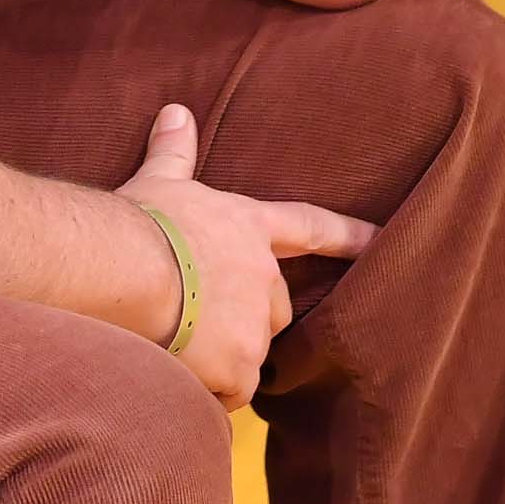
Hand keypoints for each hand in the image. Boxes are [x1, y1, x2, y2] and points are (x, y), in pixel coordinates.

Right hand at [115, 104, 377, 409]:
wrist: (121, 270)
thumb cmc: (140, 222)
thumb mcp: (159, 182)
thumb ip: (174, 151)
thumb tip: (176, 111)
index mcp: (250, 228)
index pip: (312, 228)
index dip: (349, 235)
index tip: (382, 239)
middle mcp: (263, 278)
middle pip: (273, 309)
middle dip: (245, 317)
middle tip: (199, 316)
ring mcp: (254, 327)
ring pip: (249, 355)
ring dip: (221, 357)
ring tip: (177, 343)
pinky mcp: (238, 369)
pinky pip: (230, 392)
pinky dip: (209, 390)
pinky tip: (179, 373)